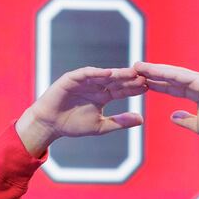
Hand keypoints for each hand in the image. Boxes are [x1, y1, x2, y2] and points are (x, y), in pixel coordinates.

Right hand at [15, 66, 145, 154]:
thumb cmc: (73, 125)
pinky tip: (108, 72)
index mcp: (103, 96)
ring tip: (131, 73)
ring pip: (104, 75)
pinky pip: (86, 73)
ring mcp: (85, 81)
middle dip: (129, 79)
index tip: (148, 88)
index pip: (122, 90)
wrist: (50, 124)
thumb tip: (141, 119)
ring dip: (117, 73)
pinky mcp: (72, 78)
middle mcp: (96, 86)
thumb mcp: (101, 126)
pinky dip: (97, 72)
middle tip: (144, 76)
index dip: (134, 89)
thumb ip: (120, 122)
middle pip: (116, 80)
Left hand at [133, 61, 198, 153]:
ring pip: (173, 73)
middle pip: (170, 76)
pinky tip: (153, 71)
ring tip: (139, 66)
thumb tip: (172, 116)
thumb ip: (185, 119)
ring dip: (155, 69)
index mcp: (195, 93)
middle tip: (134, 68)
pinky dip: (166, 73)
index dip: (156, 84)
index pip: (172, 87)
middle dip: (152, 73)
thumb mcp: (197, 125)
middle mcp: (197, 84)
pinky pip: (180, 76)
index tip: (141, 83)